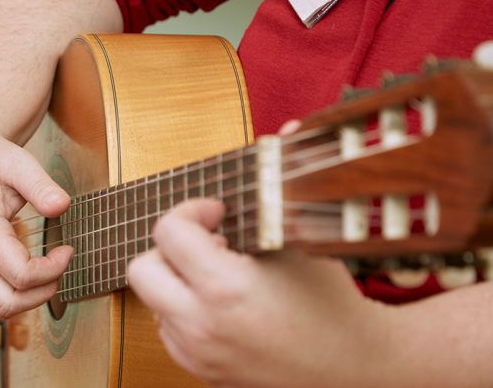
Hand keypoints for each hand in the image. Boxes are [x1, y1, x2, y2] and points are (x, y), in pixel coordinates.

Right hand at [0, 131, 72, 318]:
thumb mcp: (19, 163)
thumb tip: (62, 206)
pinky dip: (16, 295)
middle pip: (7, 303)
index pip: (20, 275)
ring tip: (50, 271)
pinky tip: (33, 271)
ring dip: (29, 299)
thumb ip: (41, 185)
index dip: (52, 269)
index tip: (68, 249)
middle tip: (61, 266)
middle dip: (42, 293)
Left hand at [127, 200, 391, 385]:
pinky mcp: (199, 371)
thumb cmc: (334, 303)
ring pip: (152, 300)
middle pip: (140, 268)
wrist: (355, 370)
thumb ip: (283, 184)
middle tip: (208, 244)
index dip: (190, 211)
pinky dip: (183, 311)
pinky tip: (221, 305)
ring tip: (221, 275)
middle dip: (168, 248)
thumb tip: (282, 131)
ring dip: (176, 280)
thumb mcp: (307, 240)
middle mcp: (201, 324)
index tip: (216, 212)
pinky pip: (167, 330)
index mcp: (225, 287)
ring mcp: (196, 353)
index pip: (168, 232)